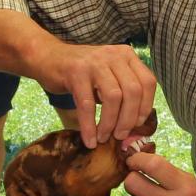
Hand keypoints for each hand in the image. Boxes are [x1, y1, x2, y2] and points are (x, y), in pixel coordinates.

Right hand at [33, 42, 155, 148]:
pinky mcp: (76, 72)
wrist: (47, 57)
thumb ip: (122, 92)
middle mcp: (114, 55)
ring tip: (103, 137)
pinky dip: (89, 126)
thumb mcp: (108, 76)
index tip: (136, 124)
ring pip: (113, 97)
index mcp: (127, 56)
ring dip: (110, 123)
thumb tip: (134, 125)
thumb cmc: (82, 73)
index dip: (145, 106)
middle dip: (128, 119)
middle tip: (120, 135)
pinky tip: (89, 139)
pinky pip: (87, 104)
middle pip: (133, 91)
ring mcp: (95, 62)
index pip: (148, 82)